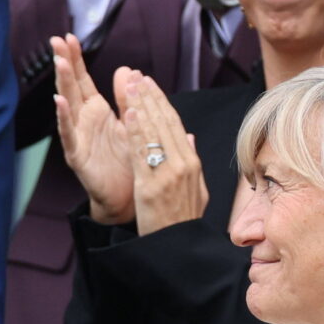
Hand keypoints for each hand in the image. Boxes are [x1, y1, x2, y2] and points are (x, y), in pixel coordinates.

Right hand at [52, 34, 133, 224]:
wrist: (129, 197)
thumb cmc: (128, 162)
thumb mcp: (131, 123)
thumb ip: (126, 98)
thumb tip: (127, 69)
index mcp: (97, 112)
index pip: (83, 80)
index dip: (76, 59)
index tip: (69, 37)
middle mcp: (84, 122)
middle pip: (72, 87)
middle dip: (65, 63)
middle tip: (56, 40)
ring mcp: (78, 138)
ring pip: (68, 106)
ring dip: (63, 83)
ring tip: (59, 62)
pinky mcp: (78, 156)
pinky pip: (69, 135)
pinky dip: (64, 118)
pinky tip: (60, 102)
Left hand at [120, 71, 207, 234]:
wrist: (176, 248)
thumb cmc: (180, 221)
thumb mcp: (194, 190)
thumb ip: (190, 160)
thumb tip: (188, 136)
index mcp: (192, 164)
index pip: (175, 124)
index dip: (161, 101)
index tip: (149, 84)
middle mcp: (183, 164)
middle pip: (165, 123)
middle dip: (150, 97)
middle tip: (136, 76)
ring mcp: (168, 175)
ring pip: (154, 133)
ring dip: (140, 106)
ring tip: (129, 85)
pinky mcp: (151, 186)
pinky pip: (143, 154)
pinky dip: (136, 132)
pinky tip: (129, 114)